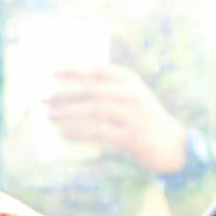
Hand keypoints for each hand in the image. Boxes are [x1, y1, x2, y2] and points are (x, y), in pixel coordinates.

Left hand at [44, 64, 187, 173]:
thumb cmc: (143, 121)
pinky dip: (79, 132)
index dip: (73, 69)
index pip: (97, 69)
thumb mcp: (131, 99)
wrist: (173, 146)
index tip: (52, 71)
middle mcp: (131, 94)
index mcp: (130, 81)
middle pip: (91, 89)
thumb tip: (67, 97)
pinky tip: (64, 133)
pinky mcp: (131, 136)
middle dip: (63, 92)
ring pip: (92, 109)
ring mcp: (132, 115)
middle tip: (42, 96)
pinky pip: (98, 132)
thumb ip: (106, 93)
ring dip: (67, 112)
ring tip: (49, 115)